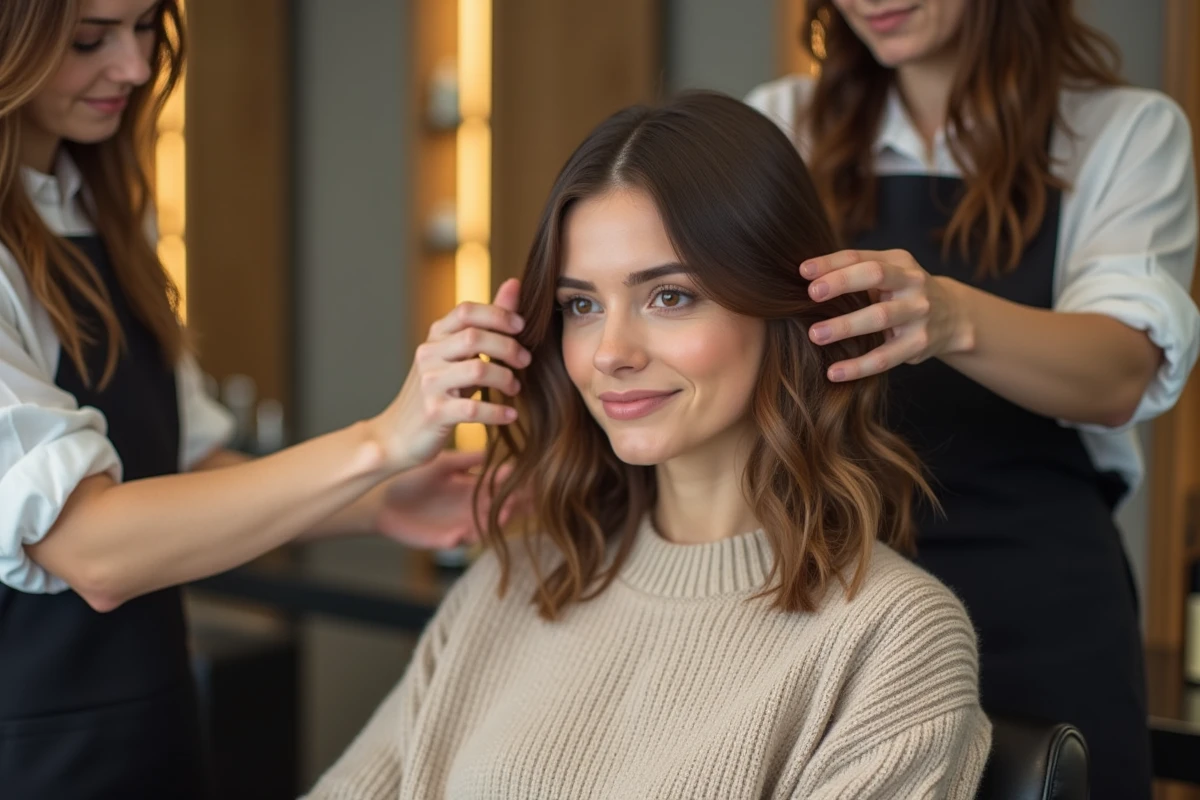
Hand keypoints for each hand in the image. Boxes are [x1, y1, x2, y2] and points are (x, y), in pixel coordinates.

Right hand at [369, 279, 529, 472]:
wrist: (399, 434)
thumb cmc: (439, 390)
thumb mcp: (460, 354)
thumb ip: (488, 322)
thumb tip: (515, 283)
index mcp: (435, 337)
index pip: (466, 311)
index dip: (498, 314)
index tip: (522, 327)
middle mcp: (428, 355)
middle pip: (474, 337)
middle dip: (508, 347)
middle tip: (526, 360)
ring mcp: (429, 384)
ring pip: (476, 370)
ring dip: (505, 378)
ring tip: (515, 388)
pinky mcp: (434, 413)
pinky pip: (473, 409)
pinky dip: (497, 412)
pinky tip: (510, 415)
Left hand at [373, 449, 522, 549]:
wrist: (382, 498)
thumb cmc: (412, 477)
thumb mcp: (443, 465)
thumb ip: (468, 460)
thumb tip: (495, 452)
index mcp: (470, 487)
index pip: (497, 486)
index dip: (511, 483)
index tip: (525, 478)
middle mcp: (469, 507)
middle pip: (497, 508)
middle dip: (511, 505)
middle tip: (519, 500)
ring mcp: (458, 524)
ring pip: (484, 526)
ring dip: (493, 524)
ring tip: (499, 517)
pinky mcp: (442, 540)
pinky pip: (456, 542)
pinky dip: (459, 539)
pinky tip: (461, 534)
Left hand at [801, 249, 974, 380]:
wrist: (953, 317)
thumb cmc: (901, 293)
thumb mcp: (888, 274)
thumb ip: (854, 272)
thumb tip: (803, 276)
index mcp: (898, 261)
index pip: (860, 257)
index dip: (830, 263)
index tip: (802, 271)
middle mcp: (912, 283)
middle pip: (875, 276)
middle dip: (841, 283)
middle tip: (810, 295)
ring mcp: (918, 313)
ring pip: (880, 317)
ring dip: (845, 326)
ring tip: (814, 335)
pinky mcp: (919, 344)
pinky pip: (885, 357)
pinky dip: (858, 366)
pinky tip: (833, 372)